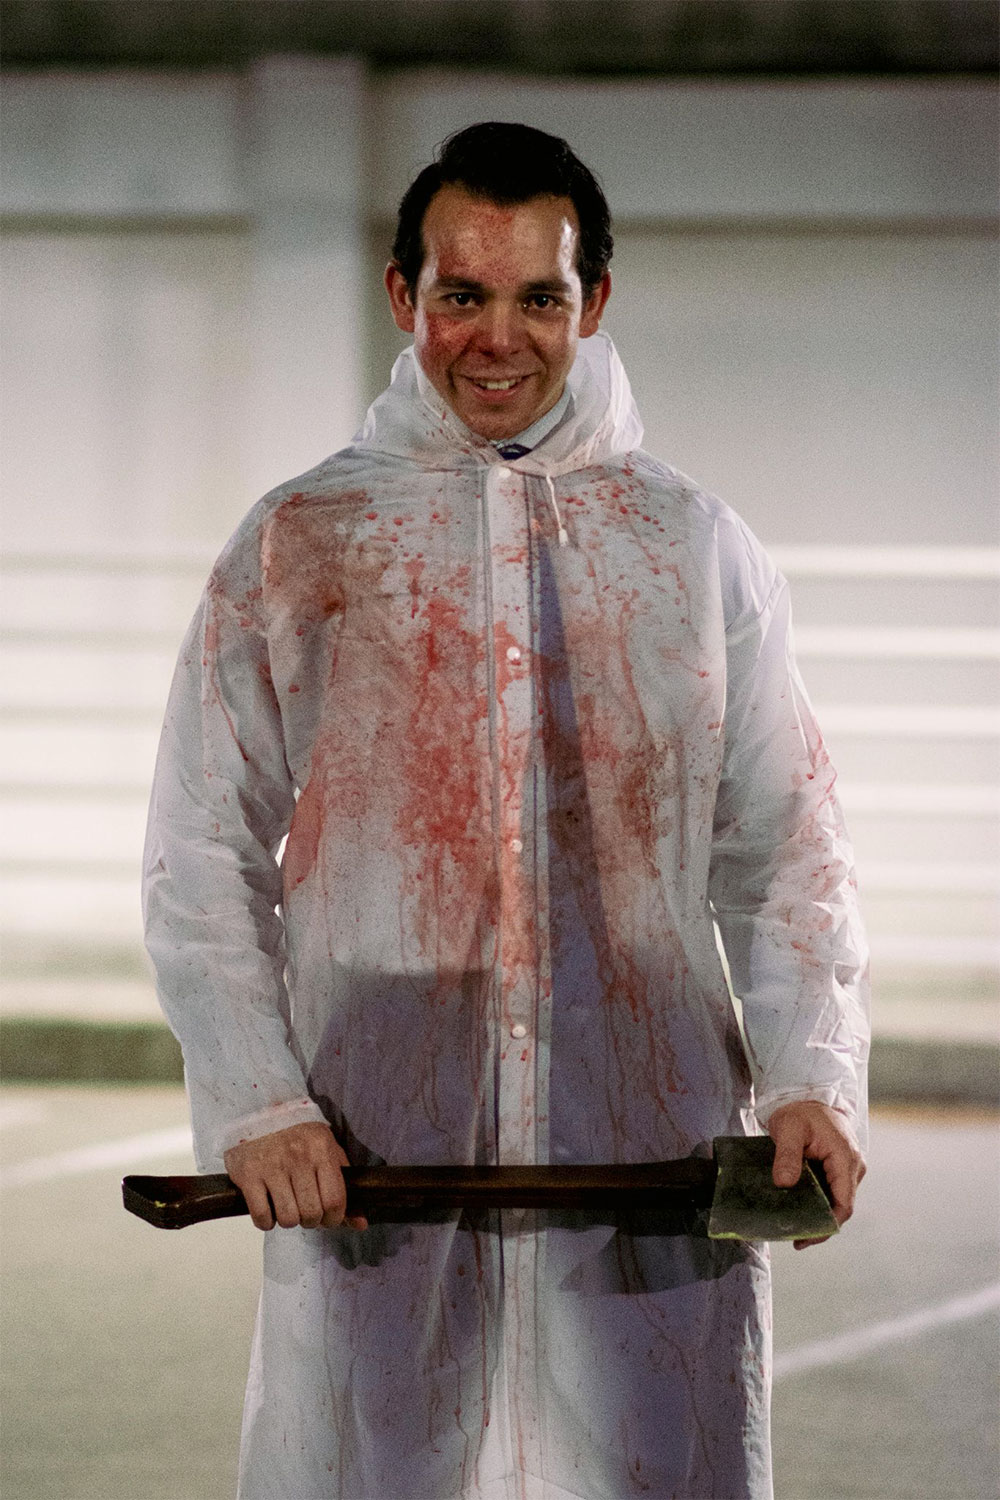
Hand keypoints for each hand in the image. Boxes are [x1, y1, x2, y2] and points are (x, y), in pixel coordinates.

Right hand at [224, 1122, 367, 1232]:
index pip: (335, 1200)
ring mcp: (272, 1166)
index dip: (334, 1218)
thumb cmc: (298, 1134)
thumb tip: (360, 1224)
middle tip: (305, 1212)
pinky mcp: (248, 1174)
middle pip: (311, 1213)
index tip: (328, 1219)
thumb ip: (344, 1185)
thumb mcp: (327, 1150)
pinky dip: (266, 1222)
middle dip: (311, 1221)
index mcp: (322, 1150)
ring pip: (287, 1218)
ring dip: (288, 1221)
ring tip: (287, 1207)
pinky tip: (268, 1209)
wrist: (258, 1110)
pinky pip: (262, 1215)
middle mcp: (298, 1156)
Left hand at [766, 1100, 865, 1250]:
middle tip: (795, 1237)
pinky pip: (832, 1191)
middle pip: (841, 1206)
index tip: (805, 1237)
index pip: (843, 1204)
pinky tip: (799, 1209)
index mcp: (845, 1158)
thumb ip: (787, 1156)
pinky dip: (818, 1203)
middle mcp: (853, 1166)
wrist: (808, 1095)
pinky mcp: (840, 1168)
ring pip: (837, 1201)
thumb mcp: (789, 1129)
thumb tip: (784, 1183)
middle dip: (820, 1224)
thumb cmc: (800, 1110)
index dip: (826, 1225)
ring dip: (818, 1214)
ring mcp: (849, 1168)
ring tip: (794, 1227)